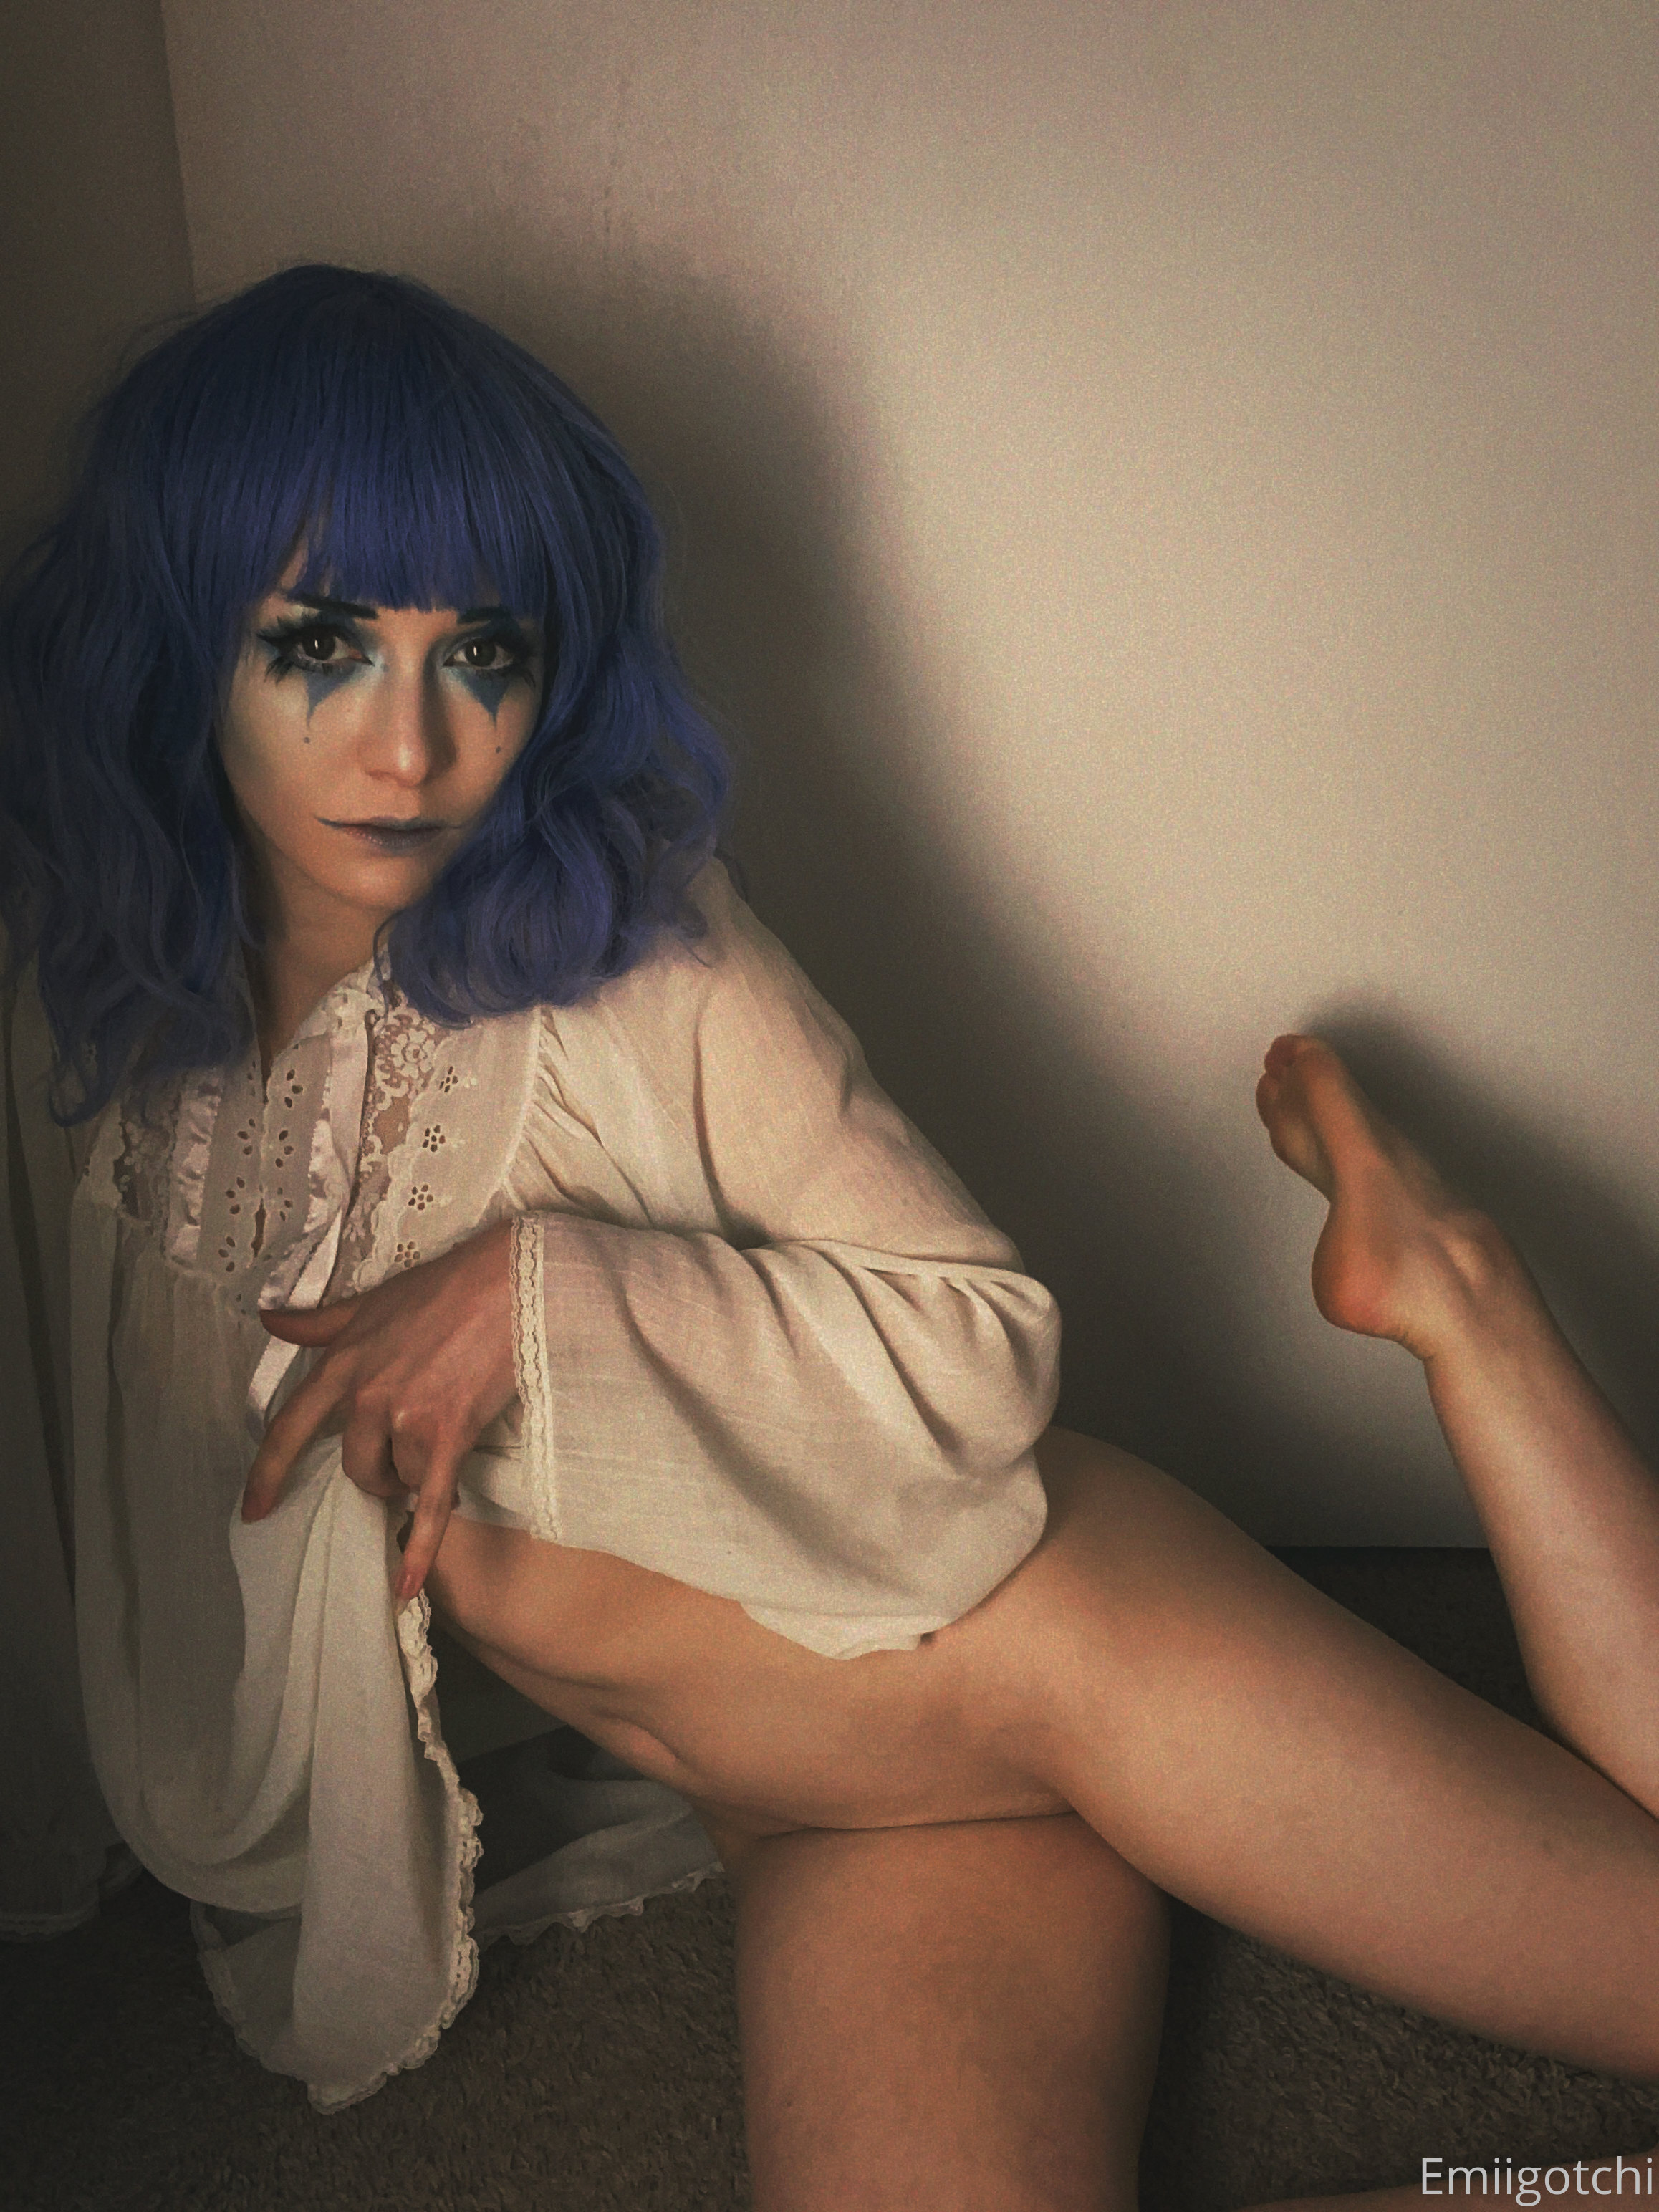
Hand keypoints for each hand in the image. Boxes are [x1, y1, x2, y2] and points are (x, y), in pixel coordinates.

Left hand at [240, 1217, 518, 1604]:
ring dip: (419, 1476)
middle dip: (379, 1472)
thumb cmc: (444, 1288)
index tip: (254, 1510)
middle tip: (407, 1457)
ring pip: (400, 1479)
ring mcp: (406, 1417)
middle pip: (355, 1466)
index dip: (268, 1474)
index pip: (290, 1428)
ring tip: (446, 1447)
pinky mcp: (448, 1435)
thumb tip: (269, 1317)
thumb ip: (319, 1322)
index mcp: (342, 1364)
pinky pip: (429, 1505)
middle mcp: (366, 1395)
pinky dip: (419, 1550)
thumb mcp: (372, 1302)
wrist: (508, 1283)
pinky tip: (407, 1586)